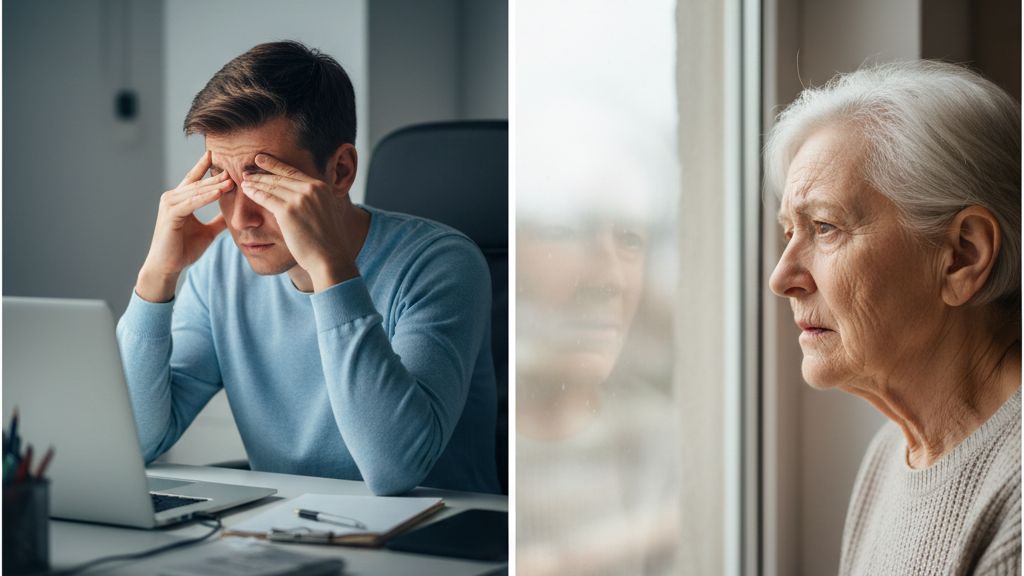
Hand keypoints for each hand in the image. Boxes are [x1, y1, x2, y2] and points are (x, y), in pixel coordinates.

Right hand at [136, 151, 231, 301]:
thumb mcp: (207, 232)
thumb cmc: (183, 249)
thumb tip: (232, 214)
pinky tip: (219, 193)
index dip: (203, 166)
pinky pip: (191, 203)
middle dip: (215, 177)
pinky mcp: (171, 215)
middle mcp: (172, 198)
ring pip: (195, 191)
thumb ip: (217, 221)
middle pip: (197, 184)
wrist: (168, 266)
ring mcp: (169, 205)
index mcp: (179, 200)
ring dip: (214, 186)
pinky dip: (205, 198)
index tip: (215, 154)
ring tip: (231, 180)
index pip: (193, 179)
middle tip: (233, 168)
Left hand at [240, 154, 357, 290]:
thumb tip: (304, 198)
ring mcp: (299, 199)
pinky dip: (254, 193)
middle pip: (280, 177)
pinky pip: (266, 198)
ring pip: (272, 185)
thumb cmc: (328, 241)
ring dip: (255, 182)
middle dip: (261, 173)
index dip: (275, 165)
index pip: (293, 171)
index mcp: (321, 187)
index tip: (261, 160)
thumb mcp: (327, 212)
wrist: (330, 257)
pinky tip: (246, 190)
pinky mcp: (288, 211)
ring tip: (244, 181)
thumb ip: (316, 200)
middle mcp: (311, 189)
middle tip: (247, 171)